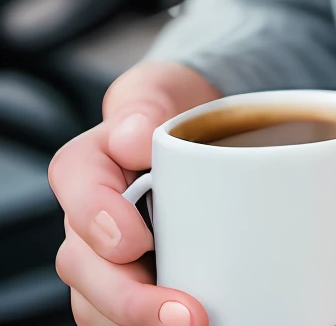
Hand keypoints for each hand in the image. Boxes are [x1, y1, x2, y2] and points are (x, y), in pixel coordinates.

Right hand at [49, 58, 219, 325]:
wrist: (194, 140)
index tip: (137, 240)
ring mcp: (100, 262)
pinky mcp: (126, 289)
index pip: (76, 189)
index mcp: (86, 166)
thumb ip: (148, 107)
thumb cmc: (170, 117)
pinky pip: (119, 320)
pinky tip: (192, 321)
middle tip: (185, 312)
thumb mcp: (162, 95)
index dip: (99, 219)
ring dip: (141, 322)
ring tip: (195, 322)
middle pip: (82, 267)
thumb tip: (135, 138)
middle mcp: (84, 221)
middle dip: (130, 299)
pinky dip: (150, 325)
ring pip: (96, 305)